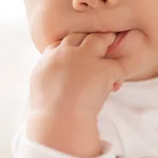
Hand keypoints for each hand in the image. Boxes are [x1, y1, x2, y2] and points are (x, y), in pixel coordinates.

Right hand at [27, 33, 124, 157]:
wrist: (59, 122)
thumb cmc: (48, 112)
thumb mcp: (40, 86)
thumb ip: (48, 73)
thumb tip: (55, 74)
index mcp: (50, 57)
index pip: (64, 41)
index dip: (73, 46)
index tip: (79, 56)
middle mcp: (67, 52)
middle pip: (82, 35)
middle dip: (92, 41)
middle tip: (100, 53)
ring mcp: (86, 58)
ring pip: (102, 39)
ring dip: (108, 48)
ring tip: (108, 67)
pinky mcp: (103, 69)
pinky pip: (117, 66)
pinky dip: (117, 77)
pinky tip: (114, 88)